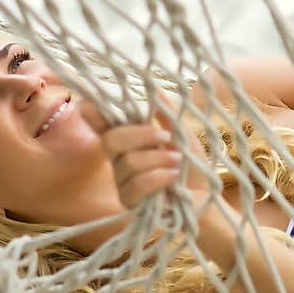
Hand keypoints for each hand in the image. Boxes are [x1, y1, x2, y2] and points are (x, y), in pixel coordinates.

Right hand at [79, 91, 211, 209]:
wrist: (204, 197)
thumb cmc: (193, 167)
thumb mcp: (183, 136)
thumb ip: (168, 114)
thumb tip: (154, 89)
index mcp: (129, 141)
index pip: (102, 126)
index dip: (93, 114)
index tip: (89, 103)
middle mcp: (120, 161)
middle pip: (110, 141)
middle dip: (140, 135)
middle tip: (165, 137)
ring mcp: (123, 183)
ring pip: (128, 163)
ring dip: (158, 159)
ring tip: (177, 162)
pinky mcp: (131, 203)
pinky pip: (136, 185)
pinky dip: (158, 177)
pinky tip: (173, 177)